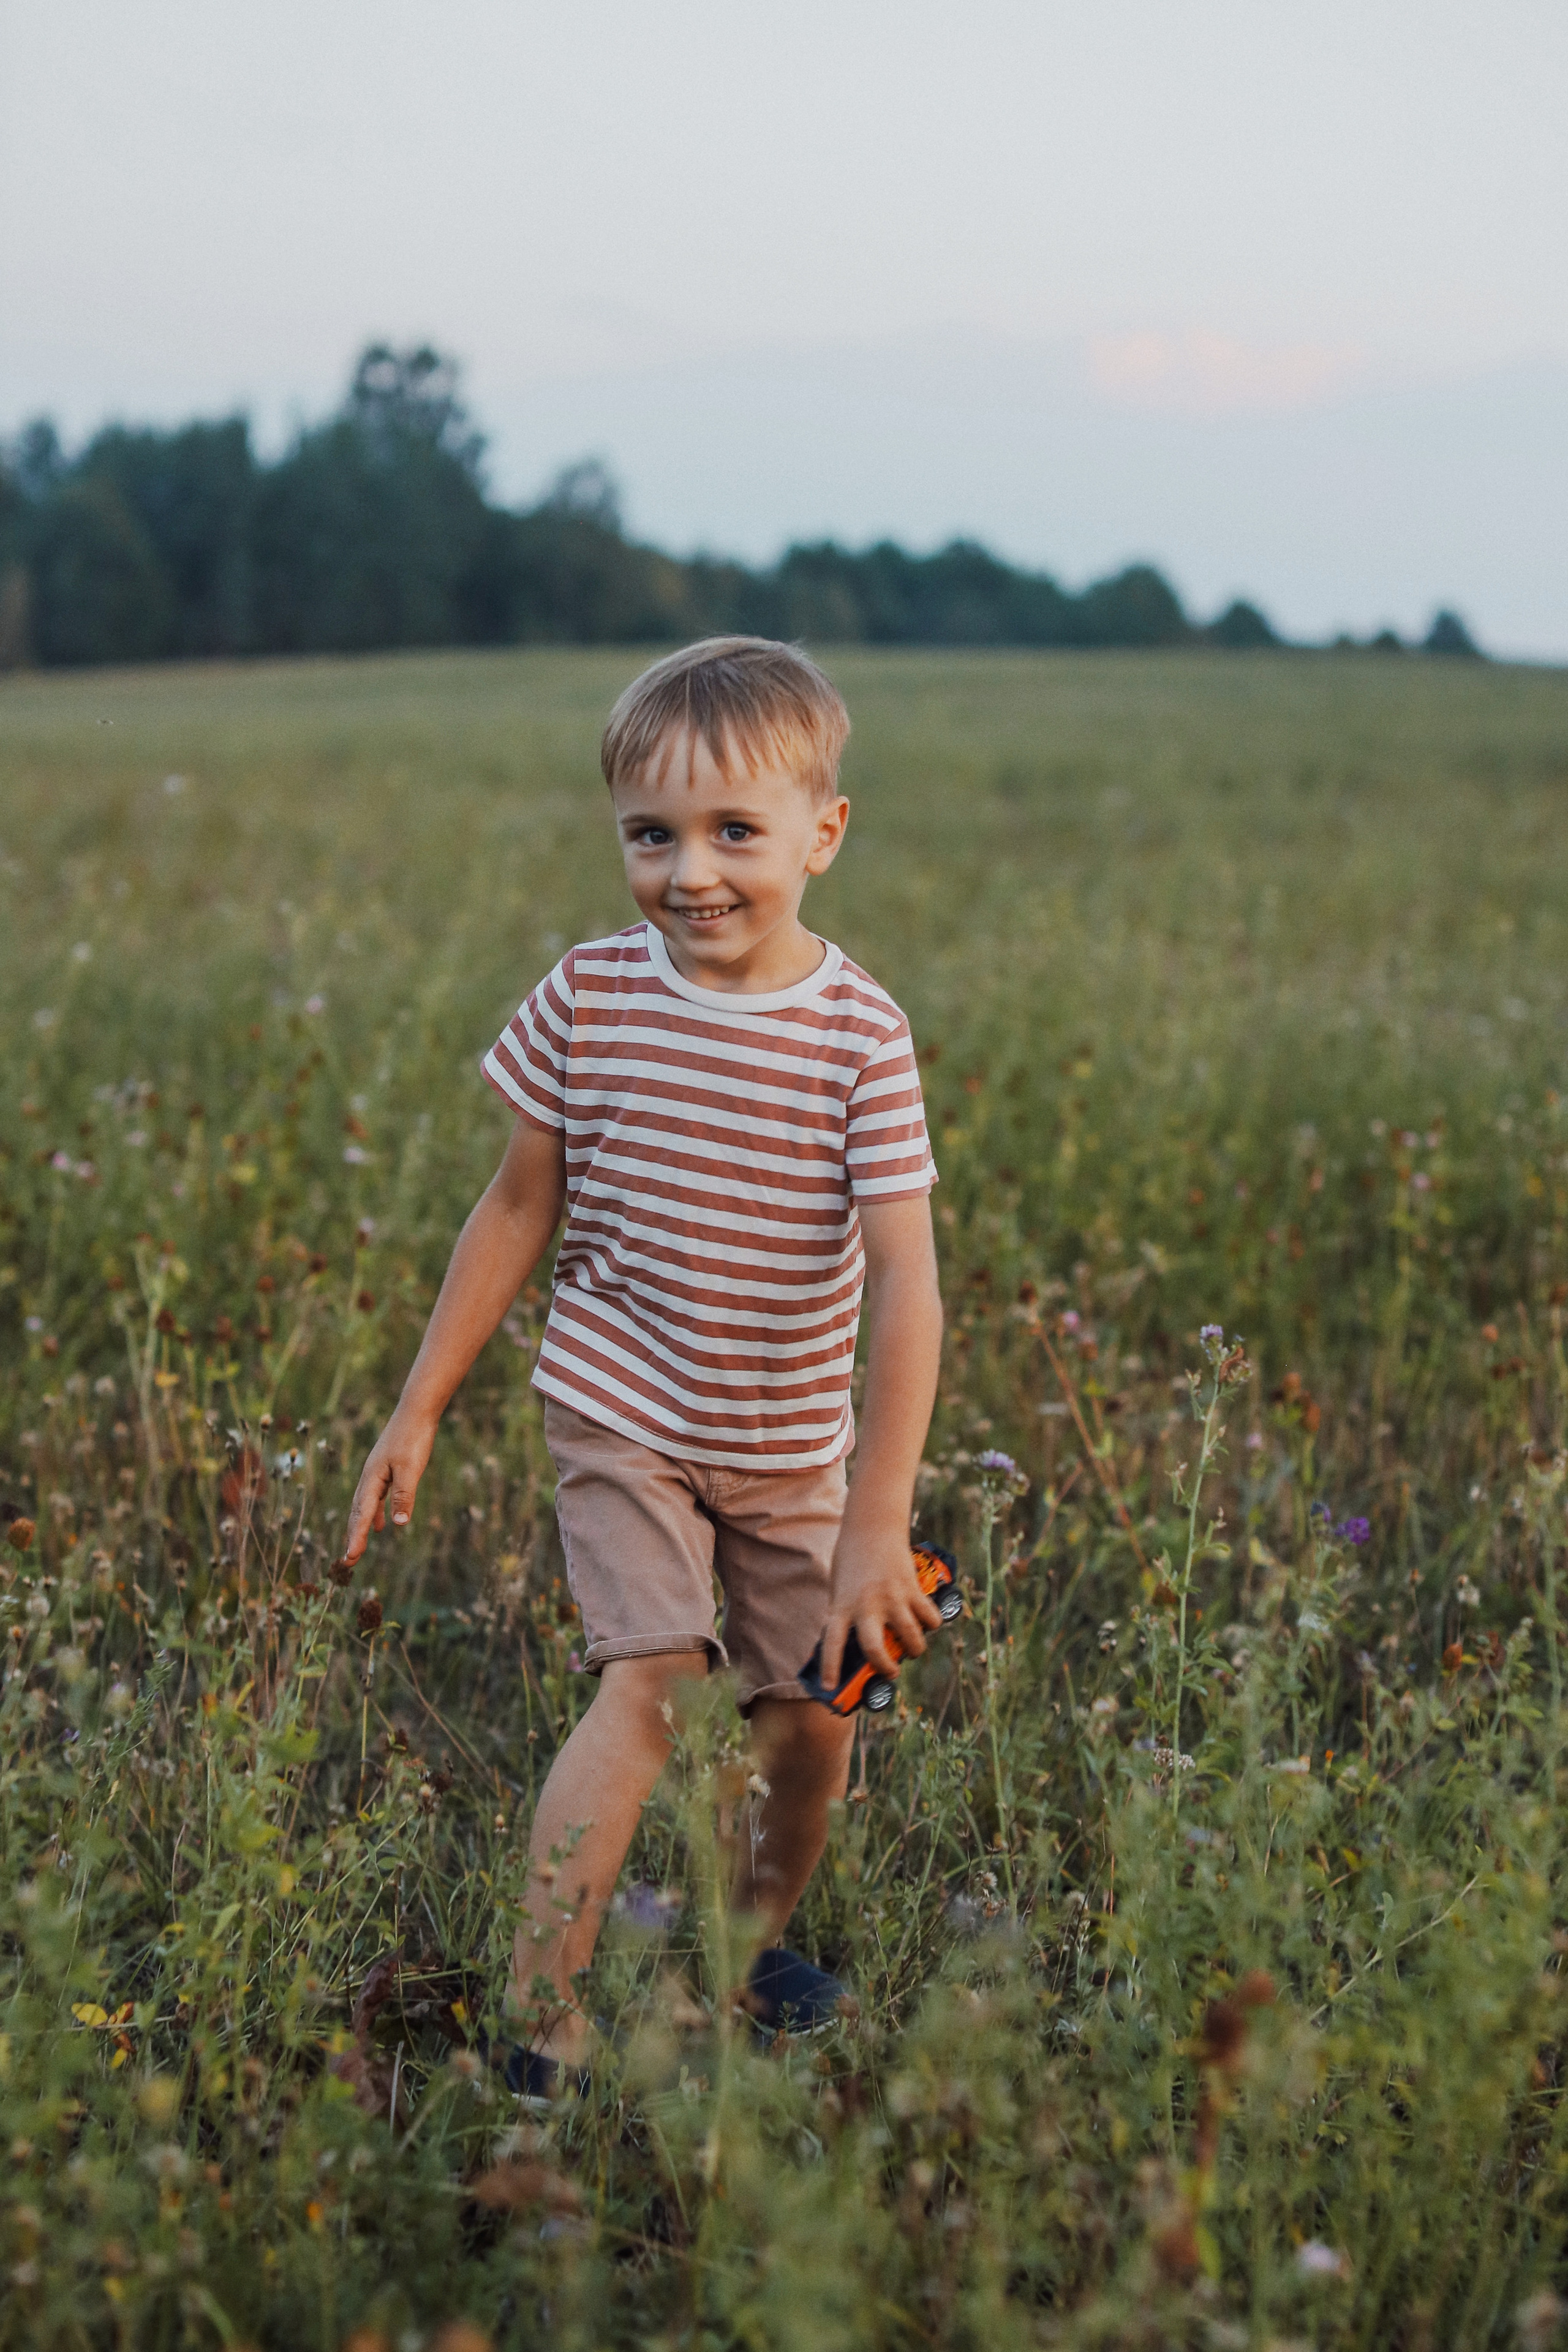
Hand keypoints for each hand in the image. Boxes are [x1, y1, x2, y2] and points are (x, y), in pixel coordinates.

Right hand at [341, 1406, 436, 1565]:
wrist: (415, 1412)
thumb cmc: (413, 1439)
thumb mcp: (410, 1469)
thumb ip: (404, 1496)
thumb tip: (398, 1525)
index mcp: (372, 1479)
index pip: (361, 1515)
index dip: (356, 1538)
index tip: (350, 1559)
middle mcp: (370, 1478)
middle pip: (357, 1513)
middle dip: (353, 1536)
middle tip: (349, 1561)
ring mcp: (376, 1473)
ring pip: (365, 1506)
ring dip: (361, 1527)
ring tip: (358, 1547)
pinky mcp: (386, 1470)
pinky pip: (376, 1498)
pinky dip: (374, 1514)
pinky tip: (380, 1525)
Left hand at [819, 1522, 942, 1686]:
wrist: (873, 1527)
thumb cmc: (852, 1560)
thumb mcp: (839, 1589)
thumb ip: (844, 1616)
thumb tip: (851, 1648)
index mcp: (842, 1606)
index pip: (832, 1643)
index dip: (831, 1668)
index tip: (830, 1689)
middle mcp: (866, 1605)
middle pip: (875, 1649)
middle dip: (884, 1669)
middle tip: (890, 1673)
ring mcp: (892, 1597)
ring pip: (910, 1639)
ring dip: (914, 1650)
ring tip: (911, 1649)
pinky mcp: (912, 1589)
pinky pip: (929, 1618)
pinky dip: (931, 1625)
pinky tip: (926, 1622)